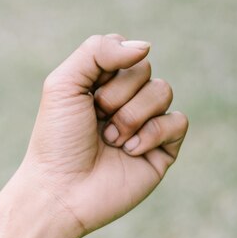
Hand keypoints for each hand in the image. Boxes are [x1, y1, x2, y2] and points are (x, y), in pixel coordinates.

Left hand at [19, 34, 188, 234]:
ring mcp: (145, 126)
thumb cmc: (57, 139)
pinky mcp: (162, 151)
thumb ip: (99, 50)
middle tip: (96, 119)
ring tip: (111, 140)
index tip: (87, 92)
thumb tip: (146, 46)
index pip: (125, 51)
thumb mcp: (64, 83)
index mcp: (101, 84)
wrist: (62, 191)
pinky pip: (178, 121)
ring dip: (132, 115)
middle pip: (144, 69)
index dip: (108, 67)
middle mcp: (125, 102)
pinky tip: (129, 152)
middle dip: (117, 94)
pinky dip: (152, 134)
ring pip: (164, 91)